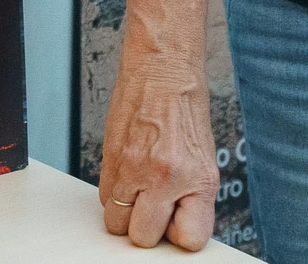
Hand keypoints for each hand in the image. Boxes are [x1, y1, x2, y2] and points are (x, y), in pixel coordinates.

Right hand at [98, 44, 218, 249]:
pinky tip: (128, 173)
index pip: (189, 240)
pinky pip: (104, 196)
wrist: (163, 67)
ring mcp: (134, 167)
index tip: (177, 223)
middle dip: (147, 227)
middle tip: (154, 206)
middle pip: (143, 237)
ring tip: (139, 189)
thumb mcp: (203, 156)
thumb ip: (191, 195)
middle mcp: (165, 176)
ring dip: (126, 211)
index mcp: (197, 178)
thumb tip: (176, 226)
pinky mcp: (110, 156)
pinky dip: (114, 192)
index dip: (180, 234)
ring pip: (116, 222)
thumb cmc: (185, 106)